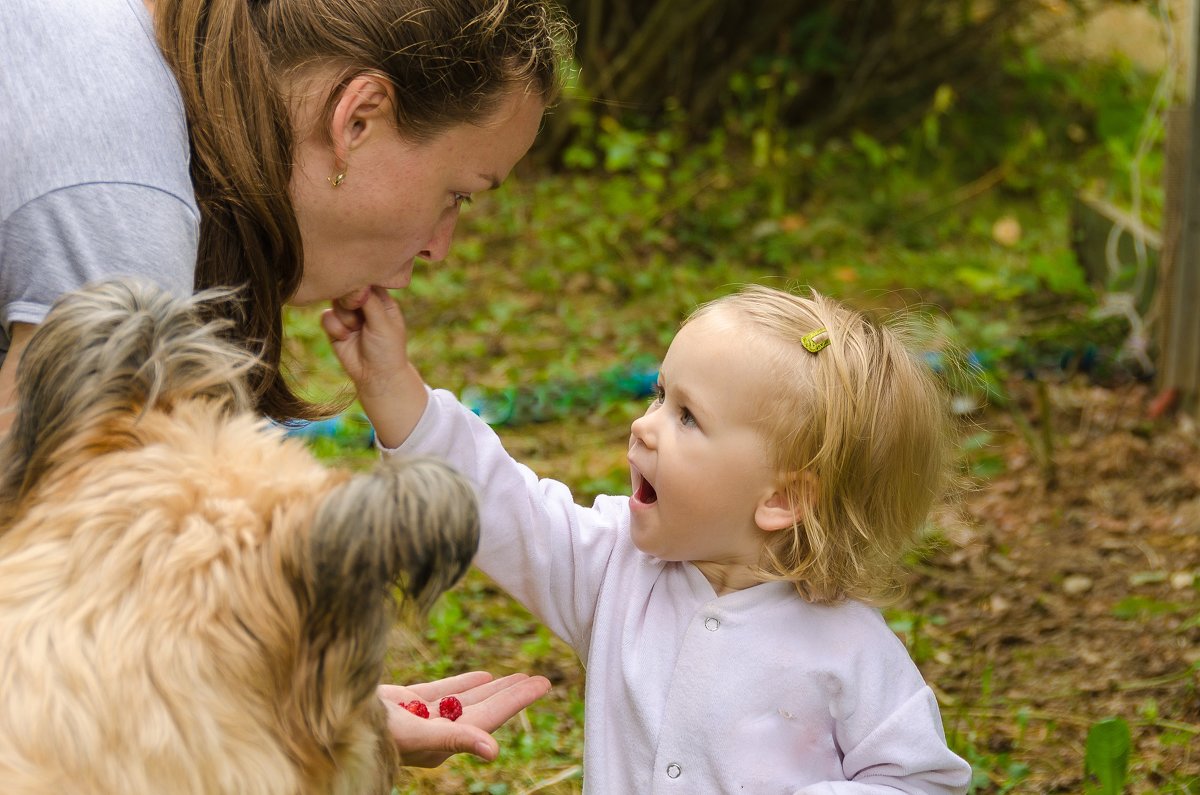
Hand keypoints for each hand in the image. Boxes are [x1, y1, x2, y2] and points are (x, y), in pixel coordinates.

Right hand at [321, 285, 427, 447]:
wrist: (376, 377)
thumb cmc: (387, 349)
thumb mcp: (383, 323)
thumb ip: (370, 301)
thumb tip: (356, 282)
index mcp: (381, 300)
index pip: (367, 279)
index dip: (360, 283)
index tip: (359, 292)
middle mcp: (364, 304)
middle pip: (347, 289)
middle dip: (349, 301)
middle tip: (357, 314)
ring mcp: (348, 315)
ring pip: (334, 301)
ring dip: (343, 316)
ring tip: (355, 330)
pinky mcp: (335, 327)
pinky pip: (326, 317)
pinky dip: (334, 327)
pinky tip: (345, 338)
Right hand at [379, 671, 551, 767]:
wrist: (320, 720)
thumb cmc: (364, 732)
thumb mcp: (411, 734)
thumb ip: (453, 739)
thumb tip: (493, 750)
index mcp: (440, 742)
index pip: (488, 719)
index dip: (517, 701)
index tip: (543, 684)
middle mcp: (433, 732)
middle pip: (482, 711)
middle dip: (511, 695)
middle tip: (542, 679)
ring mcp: (417, 718)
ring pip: (463, 701)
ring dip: (490, 689)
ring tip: (518, 676)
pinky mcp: (401, 705)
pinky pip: (439, 693)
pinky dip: (462, 684)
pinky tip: (482, 675)